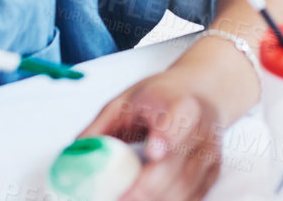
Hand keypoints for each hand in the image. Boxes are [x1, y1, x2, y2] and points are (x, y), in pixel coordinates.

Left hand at [78, 69, 226, 200]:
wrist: (202, 93)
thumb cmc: (160, 97)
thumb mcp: (126, 101)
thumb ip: (100, 127)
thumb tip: (72, 154)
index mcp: (179, 104)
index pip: (178, 121)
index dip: (167, 137)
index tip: (153, 151)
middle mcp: (200, 131)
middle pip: (177, 167)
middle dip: (146, 188)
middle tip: (118, 197)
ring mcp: (209, 156)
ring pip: (183, 189)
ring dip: (153, 200)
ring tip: (124, 200)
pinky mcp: (211, 175)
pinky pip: (190, 199)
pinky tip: (144, 200)